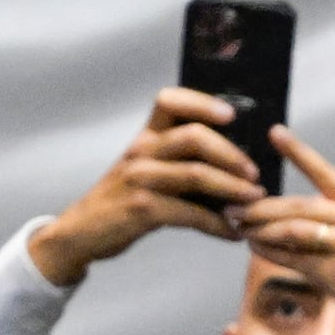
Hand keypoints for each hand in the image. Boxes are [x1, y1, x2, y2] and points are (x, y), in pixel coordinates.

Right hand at [26, 87, 263, 287]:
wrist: (80, 233)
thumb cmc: (120, 201)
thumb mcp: (141, 169)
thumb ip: (175, 159)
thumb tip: (231, 163)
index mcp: (145, 137)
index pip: (171, 101)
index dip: (203, 103)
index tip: (231, 115)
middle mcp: (142, 151)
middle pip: (194, 136)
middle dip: (232, 154)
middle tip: (254, 172)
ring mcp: (140, 179)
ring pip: (197, 173)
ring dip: (232, 188)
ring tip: (253, 199)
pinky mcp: (142, 208)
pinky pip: (190, 213)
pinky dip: (217, 224)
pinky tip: (231, 232)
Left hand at [230, 131, 334, 334]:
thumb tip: (289, 219)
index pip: (327, 173)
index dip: (299, 152)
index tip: (274, 132)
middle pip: (301, 205)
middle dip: (262, 206)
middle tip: (233, 205)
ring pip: (295, 229)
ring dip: (261, 228)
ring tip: (238, 225)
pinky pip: (297, 259)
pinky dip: (271, 252)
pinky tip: (254, 247)